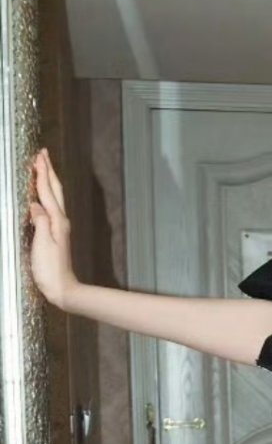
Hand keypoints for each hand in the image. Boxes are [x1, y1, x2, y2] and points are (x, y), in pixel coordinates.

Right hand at [26, 148, 77, 307]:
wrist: (62, 288)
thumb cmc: (51, 270)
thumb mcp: (43, 244)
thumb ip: (40, 221)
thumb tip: (36, 205)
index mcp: (57, 221)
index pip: (47, 191)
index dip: (43, 173)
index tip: (39, 157)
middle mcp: (60, 222)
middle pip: (54, 191)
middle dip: (48, 172)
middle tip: (43, 155)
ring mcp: (59, 228)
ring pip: (54, 198)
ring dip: (48, 182)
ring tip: (42, 169)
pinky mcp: (55, 235)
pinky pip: (51, 208)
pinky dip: (46, 196)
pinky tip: (42, 197)